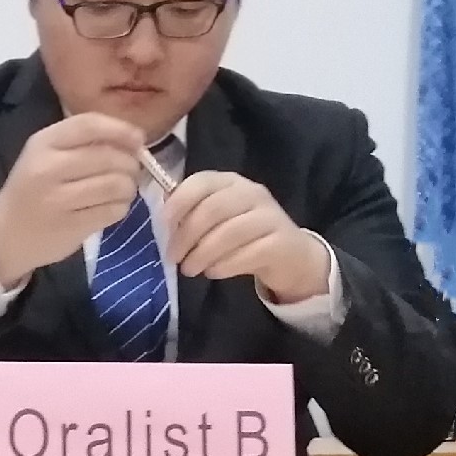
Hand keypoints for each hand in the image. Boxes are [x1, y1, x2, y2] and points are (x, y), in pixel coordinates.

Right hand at [0, 114, 147, 289]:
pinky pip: (113, 210)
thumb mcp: (46, 155)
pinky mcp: (71, 227)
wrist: (5, 234)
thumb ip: (83, 142)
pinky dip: (121, 207)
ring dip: (129, 187)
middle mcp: (48, 168)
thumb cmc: (33, 188)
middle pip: (109, 157)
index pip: (89, 125)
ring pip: (116, 185)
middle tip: (130, 171)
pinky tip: (111, 207)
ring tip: (122, 190)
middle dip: (130, 164)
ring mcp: (59, 200)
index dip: (120, 130)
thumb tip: (134, 140)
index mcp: (43, 143)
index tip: (138, 139)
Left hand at [161, 171, 330, 304]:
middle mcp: (253, 193)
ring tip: (189, 269)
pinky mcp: (281, 242)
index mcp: (232, 182)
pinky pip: (249, 253)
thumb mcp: (220, 220)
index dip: (179, 202)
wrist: (292, 257)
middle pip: (213, 209)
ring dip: (203, 254)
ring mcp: (270, 216)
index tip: (163, 226)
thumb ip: (194, 213)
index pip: (202, 182)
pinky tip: (213, 273)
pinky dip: (225, 265)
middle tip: (173, 257)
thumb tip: (164, 215)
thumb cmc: (246, 236)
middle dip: (187, 235)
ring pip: (230, 232)